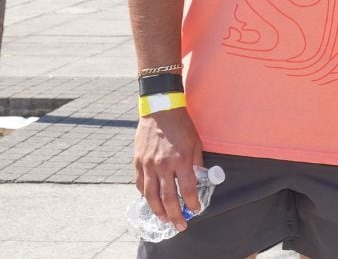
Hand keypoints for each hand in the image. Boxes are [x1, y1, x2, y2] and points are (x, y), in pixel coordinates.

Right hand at [133, 108, 203, 231]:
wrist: (160, 110)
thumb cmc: (182, 126)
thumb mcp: (196, 143)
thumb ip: (197, 164)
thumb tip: (200, 180)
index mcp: (181, 160)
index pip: (187, 189)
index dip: (192, 203)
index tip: (196, 210)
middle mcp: (163, 165)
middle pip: (168, 198)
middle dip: (175, 215)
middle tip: (180, 225)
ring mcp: (148, 165)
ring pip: (151, 195)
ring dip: (158, 211)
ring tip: (164, 219)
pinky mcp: (137, 162)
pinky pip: (140, 184)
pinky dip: (145, 196)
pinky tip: (151, 202)